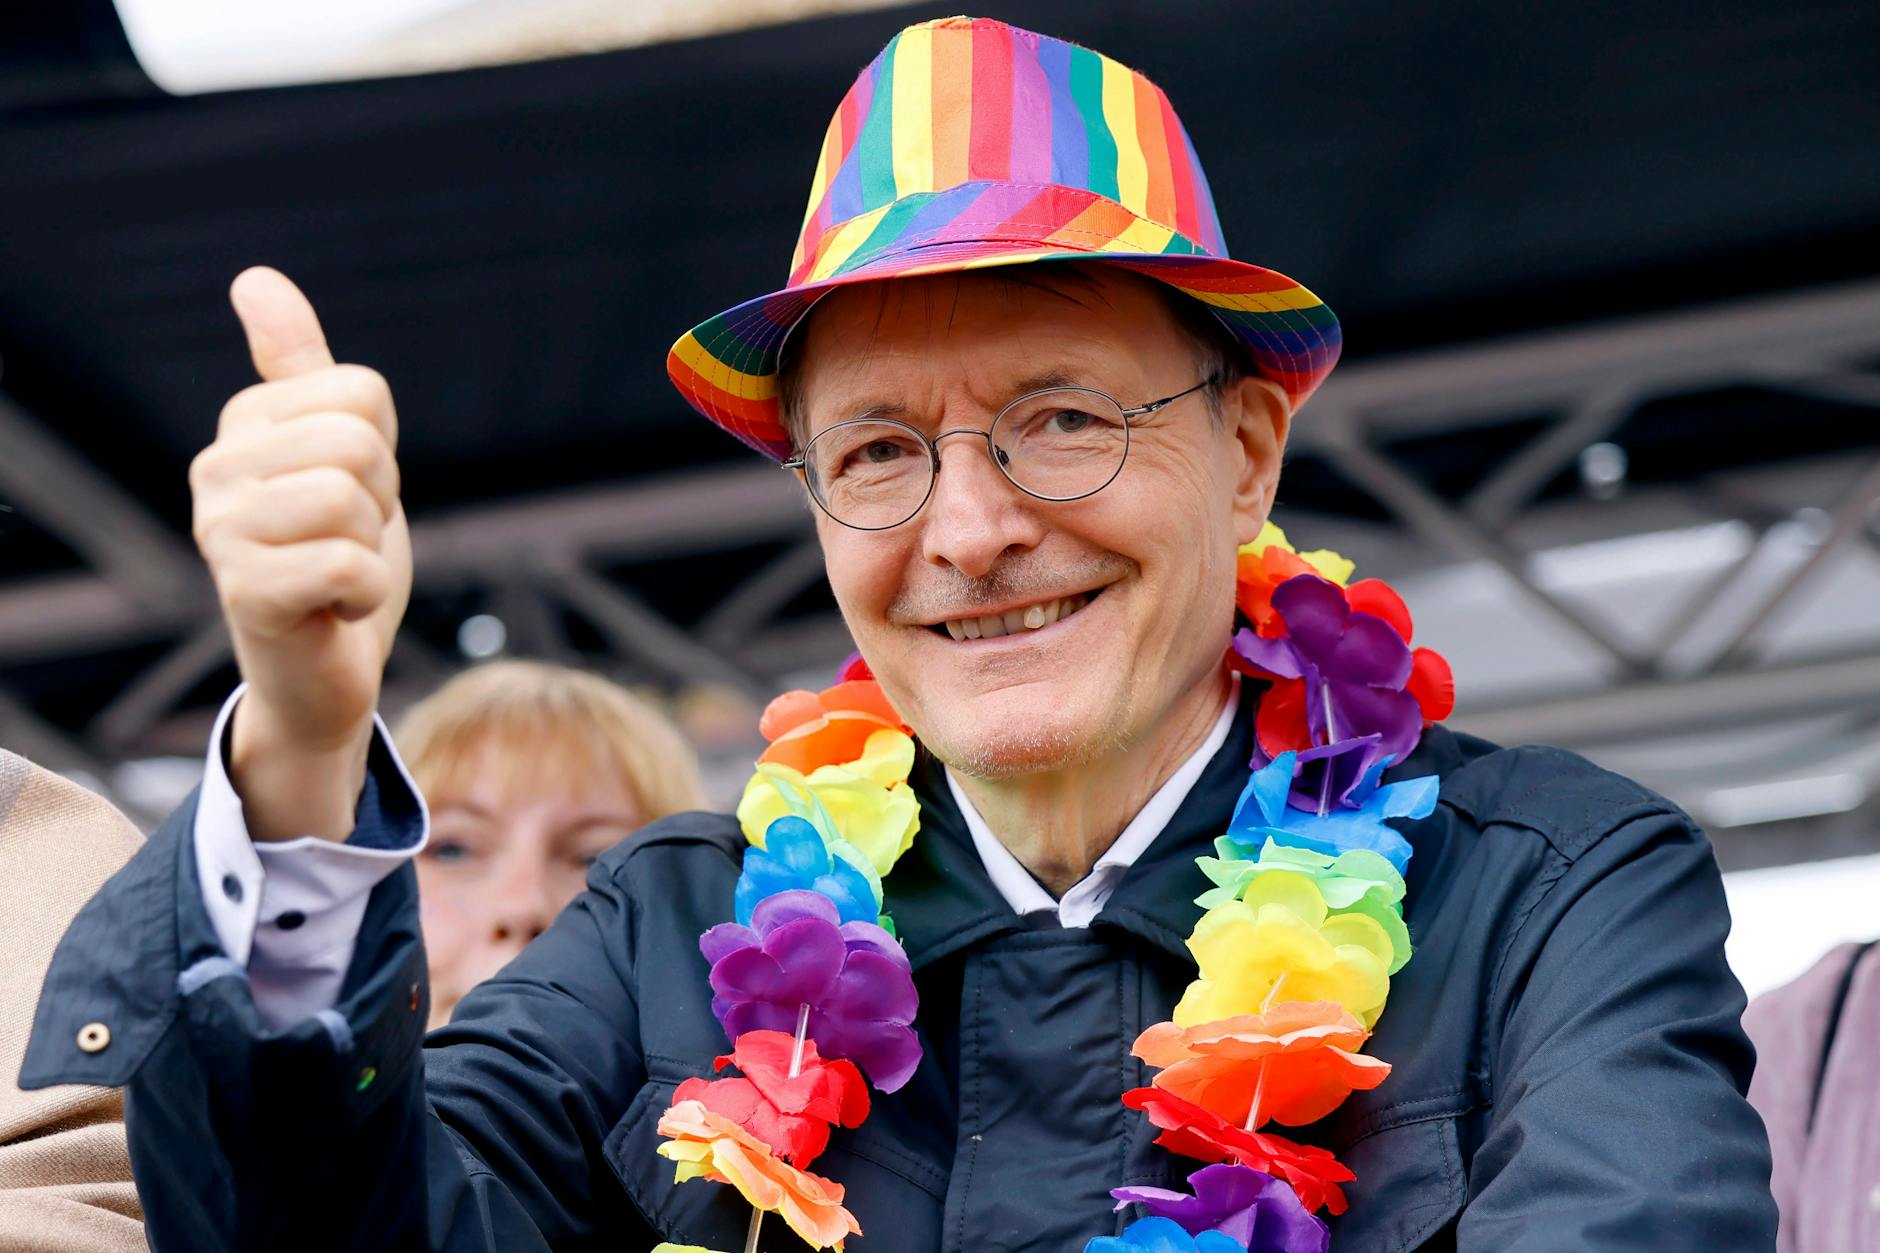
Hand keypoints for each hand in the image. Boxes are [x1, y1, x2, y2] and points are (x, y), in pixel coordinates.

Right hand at [190, 267, 412, 840]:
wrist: (324, 672)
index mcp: (245, 424)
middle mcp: (215, 469)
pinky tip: (335, 609)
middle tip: (347, 541)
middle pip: (360, 442)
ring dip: (371, 549)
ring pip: (353, 499)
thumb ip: (302, 369)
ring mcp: (220, 530)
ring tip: (337, 574)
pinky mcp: (243, 592)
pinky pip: (348, 564)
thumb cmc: (335, 559)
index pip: (364, 392)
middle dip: (381, 500)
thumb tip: (255, 277)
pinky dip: (366, 595)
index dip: (385, 453)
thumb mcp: (337, 453)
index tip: (353, 497)